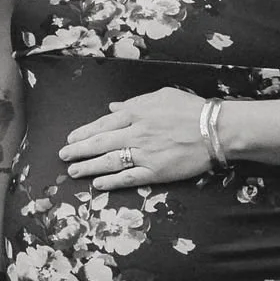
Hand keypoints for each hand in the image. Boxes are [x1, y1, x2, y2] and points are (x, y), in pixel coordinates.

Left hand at [58, 87, 216, 194]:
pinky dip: (112, 181)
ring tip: (73, 171)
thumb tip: (114, 108)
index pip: (103, 123)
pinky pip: (129, 177)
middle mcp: (137, 133)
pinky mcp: (156, 171)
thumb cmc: (192, 109)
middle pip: (101, 142)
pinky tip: (98, 184)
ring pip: (109, 161)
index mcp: (137, 113)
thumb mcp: (162, 96)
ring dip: (88, 167)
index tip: (71, 137)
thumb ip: (136, 102)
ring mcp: (145, 154)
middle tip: (63, 155)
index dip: (85, 132)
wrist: (216, 129)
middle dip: (79, 149)